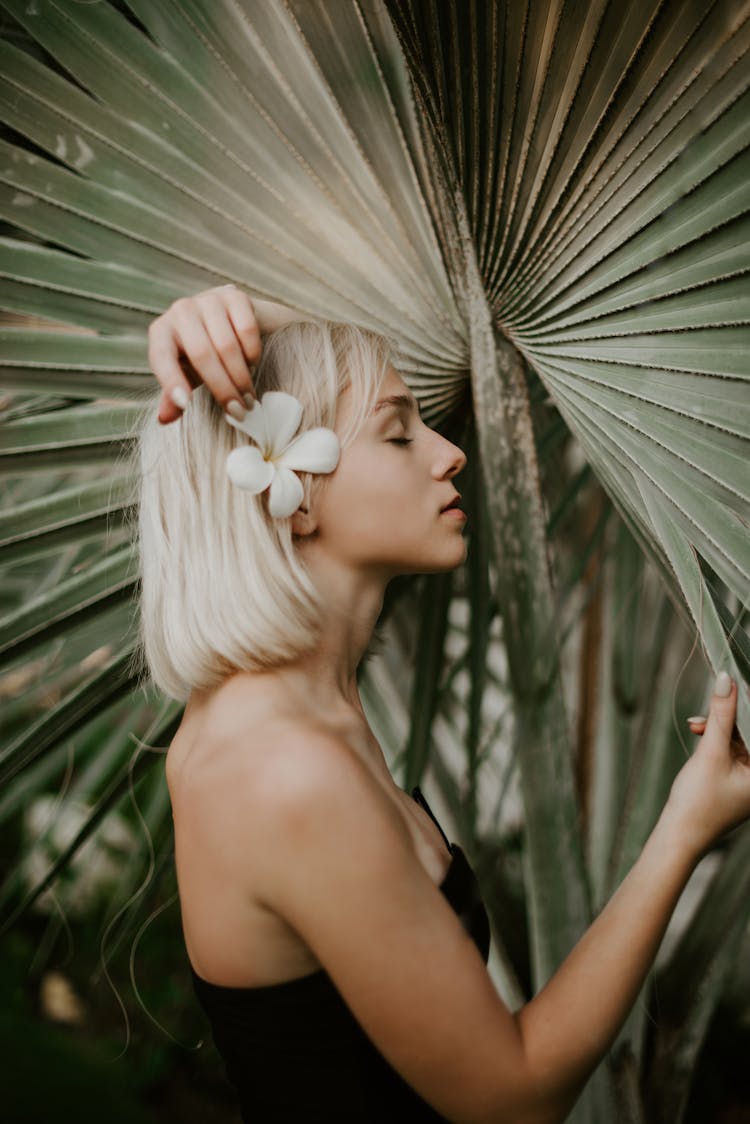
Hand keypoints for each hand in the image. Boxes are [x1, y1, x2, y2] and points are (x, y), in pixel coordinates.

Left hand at [147, 284, 260, 424]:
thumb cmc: (203, 352)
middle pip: (202, 355)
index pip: (161, 357)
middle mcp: (181, 311)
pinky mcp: (235, 297)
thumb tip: (164, 419)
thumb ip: (174, 396)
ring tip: (249, 399)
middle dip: (222, 388)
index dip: (171, 381)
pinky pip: (247, 330)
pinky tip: (253, 365)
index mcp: (162, 332)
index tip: (185, 403)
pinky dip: (252, 354)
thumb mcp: (186, 374)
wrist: (229, 318)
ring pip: (227, 345)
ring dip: (242, 378)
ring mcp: (209, 300)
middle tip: (238, 412)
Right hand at [666, 672, 749, 858]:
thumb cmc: (699, 803)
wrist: (679, 836)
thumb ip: (720, 715)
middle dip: (730, 715)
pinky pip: (731, 748)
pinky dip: (715, 739)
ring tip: (697, 725)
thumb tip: (726, 681)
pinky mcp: (735, 778)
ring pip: (739, 737)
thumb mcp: (710, 752)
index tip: (734, 683)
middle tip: (714, 699)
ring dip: (718, 726)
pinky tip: (699, 733)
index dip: (747, 705)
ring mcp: (749, 778)